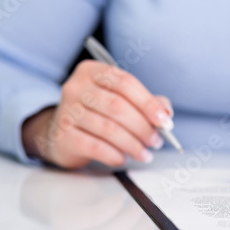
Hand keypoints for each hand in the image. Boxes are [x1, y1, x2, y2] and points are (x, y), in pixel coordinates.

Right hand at [22, 60, 173, 168]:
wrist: (63, 134)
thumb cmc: (99, 114)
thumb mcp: (122, 101)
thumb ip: (147, 103)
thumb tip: (166, 113)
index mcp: (93, 71)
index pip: (125, 83)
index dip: (148, 103)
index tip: (165, 121)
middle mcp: (76, 87)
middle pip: (117, 106)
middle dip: (143, 127)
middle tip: (156, 141)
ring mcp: (66, 111)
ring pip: (108, 129)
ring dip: (132, 144)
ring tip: (144, 154)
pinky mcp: (63, 135)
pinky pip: (95, 146)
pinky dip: (114, 155)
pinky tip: (123, 158)